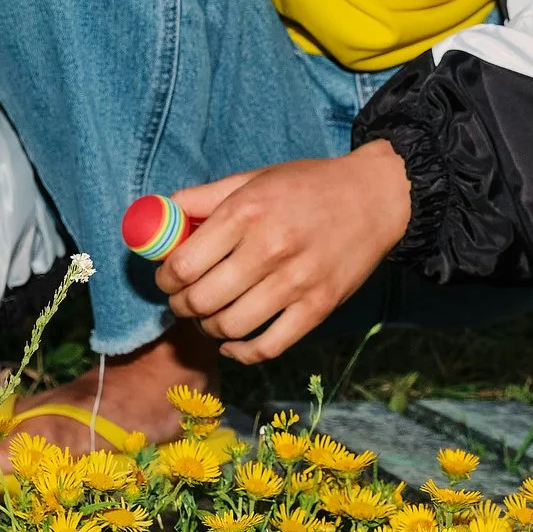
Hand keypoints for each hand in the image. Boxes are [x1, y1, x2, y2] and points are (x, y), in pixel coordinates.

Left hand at [157, 142, 411, 363]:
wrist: (376, 196)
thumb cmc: (307, 186)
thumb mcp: (252, 178)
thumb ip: (202, 198)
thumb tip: (156, 217)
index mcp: (246, 213)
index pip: (183, 264)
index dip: (165, 278)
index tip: (169, 277)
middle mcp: (269, 249)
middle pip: (200, 300)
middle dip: (181, 305)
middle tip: (185, 299)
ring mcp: (295, 282)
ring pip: (228, 327)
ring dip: (208, 328)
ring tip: (210, 316)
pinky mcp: (318, 308)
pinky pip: (267, 347)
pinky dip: (241, 352)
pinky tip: (234, 343)